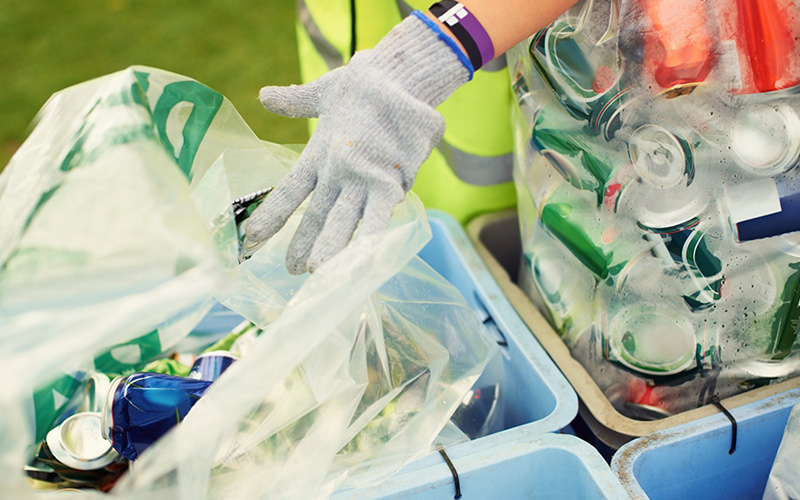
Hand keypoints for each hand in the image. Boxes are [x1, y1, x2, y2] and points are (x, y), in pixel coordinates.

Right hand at [244, 13, 470, 273]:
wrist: (402, 79)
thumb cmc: (366, 88)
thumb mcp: (325, 93)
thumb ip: (296, 101)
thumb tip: (264, 96)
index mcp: (320, 158)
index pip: (291, 191)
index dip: (273, 215)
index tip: (252, 237)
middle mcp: (341, 177)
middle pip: (318, 216)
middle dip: (306, 244)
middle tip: (293, 271)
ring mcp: (365, 182)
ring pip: (344, 222)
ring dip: (332, 249)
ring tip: (319, 274)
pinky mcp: (391, 183)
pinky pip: (379, 216)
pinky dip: (373, 239)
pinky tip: (367, 263)